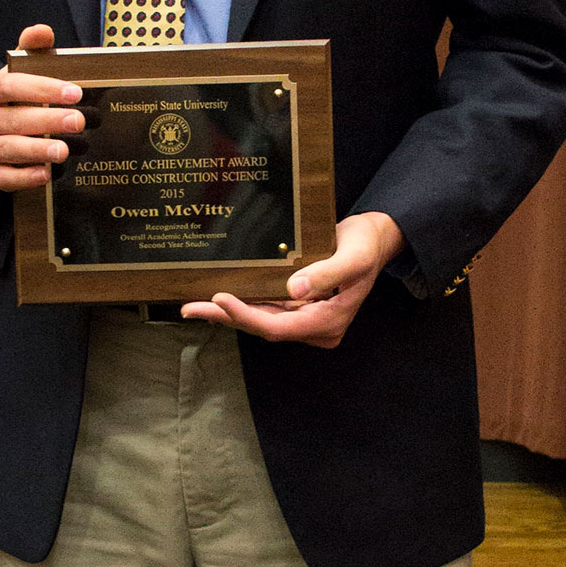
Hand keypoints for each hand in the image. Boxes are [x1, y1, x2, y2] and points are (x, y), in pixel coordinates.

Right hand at [0, 24, 83, 190]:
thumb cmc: (10, 96)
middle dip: (48, 121)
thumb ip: (31, 48)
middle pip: (13, 120)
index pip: (10, 86)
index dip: (42, 89)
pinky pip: (4, 178)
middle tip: (78, 121)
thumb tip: (43, 31)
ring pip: (9, 149)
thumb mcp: (17, 69)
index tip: (73, 93)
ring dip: (38, 151)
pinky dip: (25, 177)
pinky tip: (46, 174)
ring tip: (64, 150)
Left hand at [180, 211, 404, 345]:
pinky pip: (265, 309)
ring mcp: (305, 318)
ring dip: (228, 313)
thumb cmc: (366, 245)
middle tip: (190, 307)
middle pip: (264, 327)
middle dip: (227, 317)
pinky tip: (217, 300)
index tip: (221, 299)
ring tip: (193, 305)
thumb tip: (295, 289)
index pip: (279, 327)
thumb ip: (328, 273)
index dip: (247, 316)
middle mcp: (315, 327)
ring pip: (261, 320)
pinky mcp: (298, 306)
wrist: (375, 239)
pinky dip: (242, 304)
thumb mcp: (354, 257)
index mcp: (329, 322)